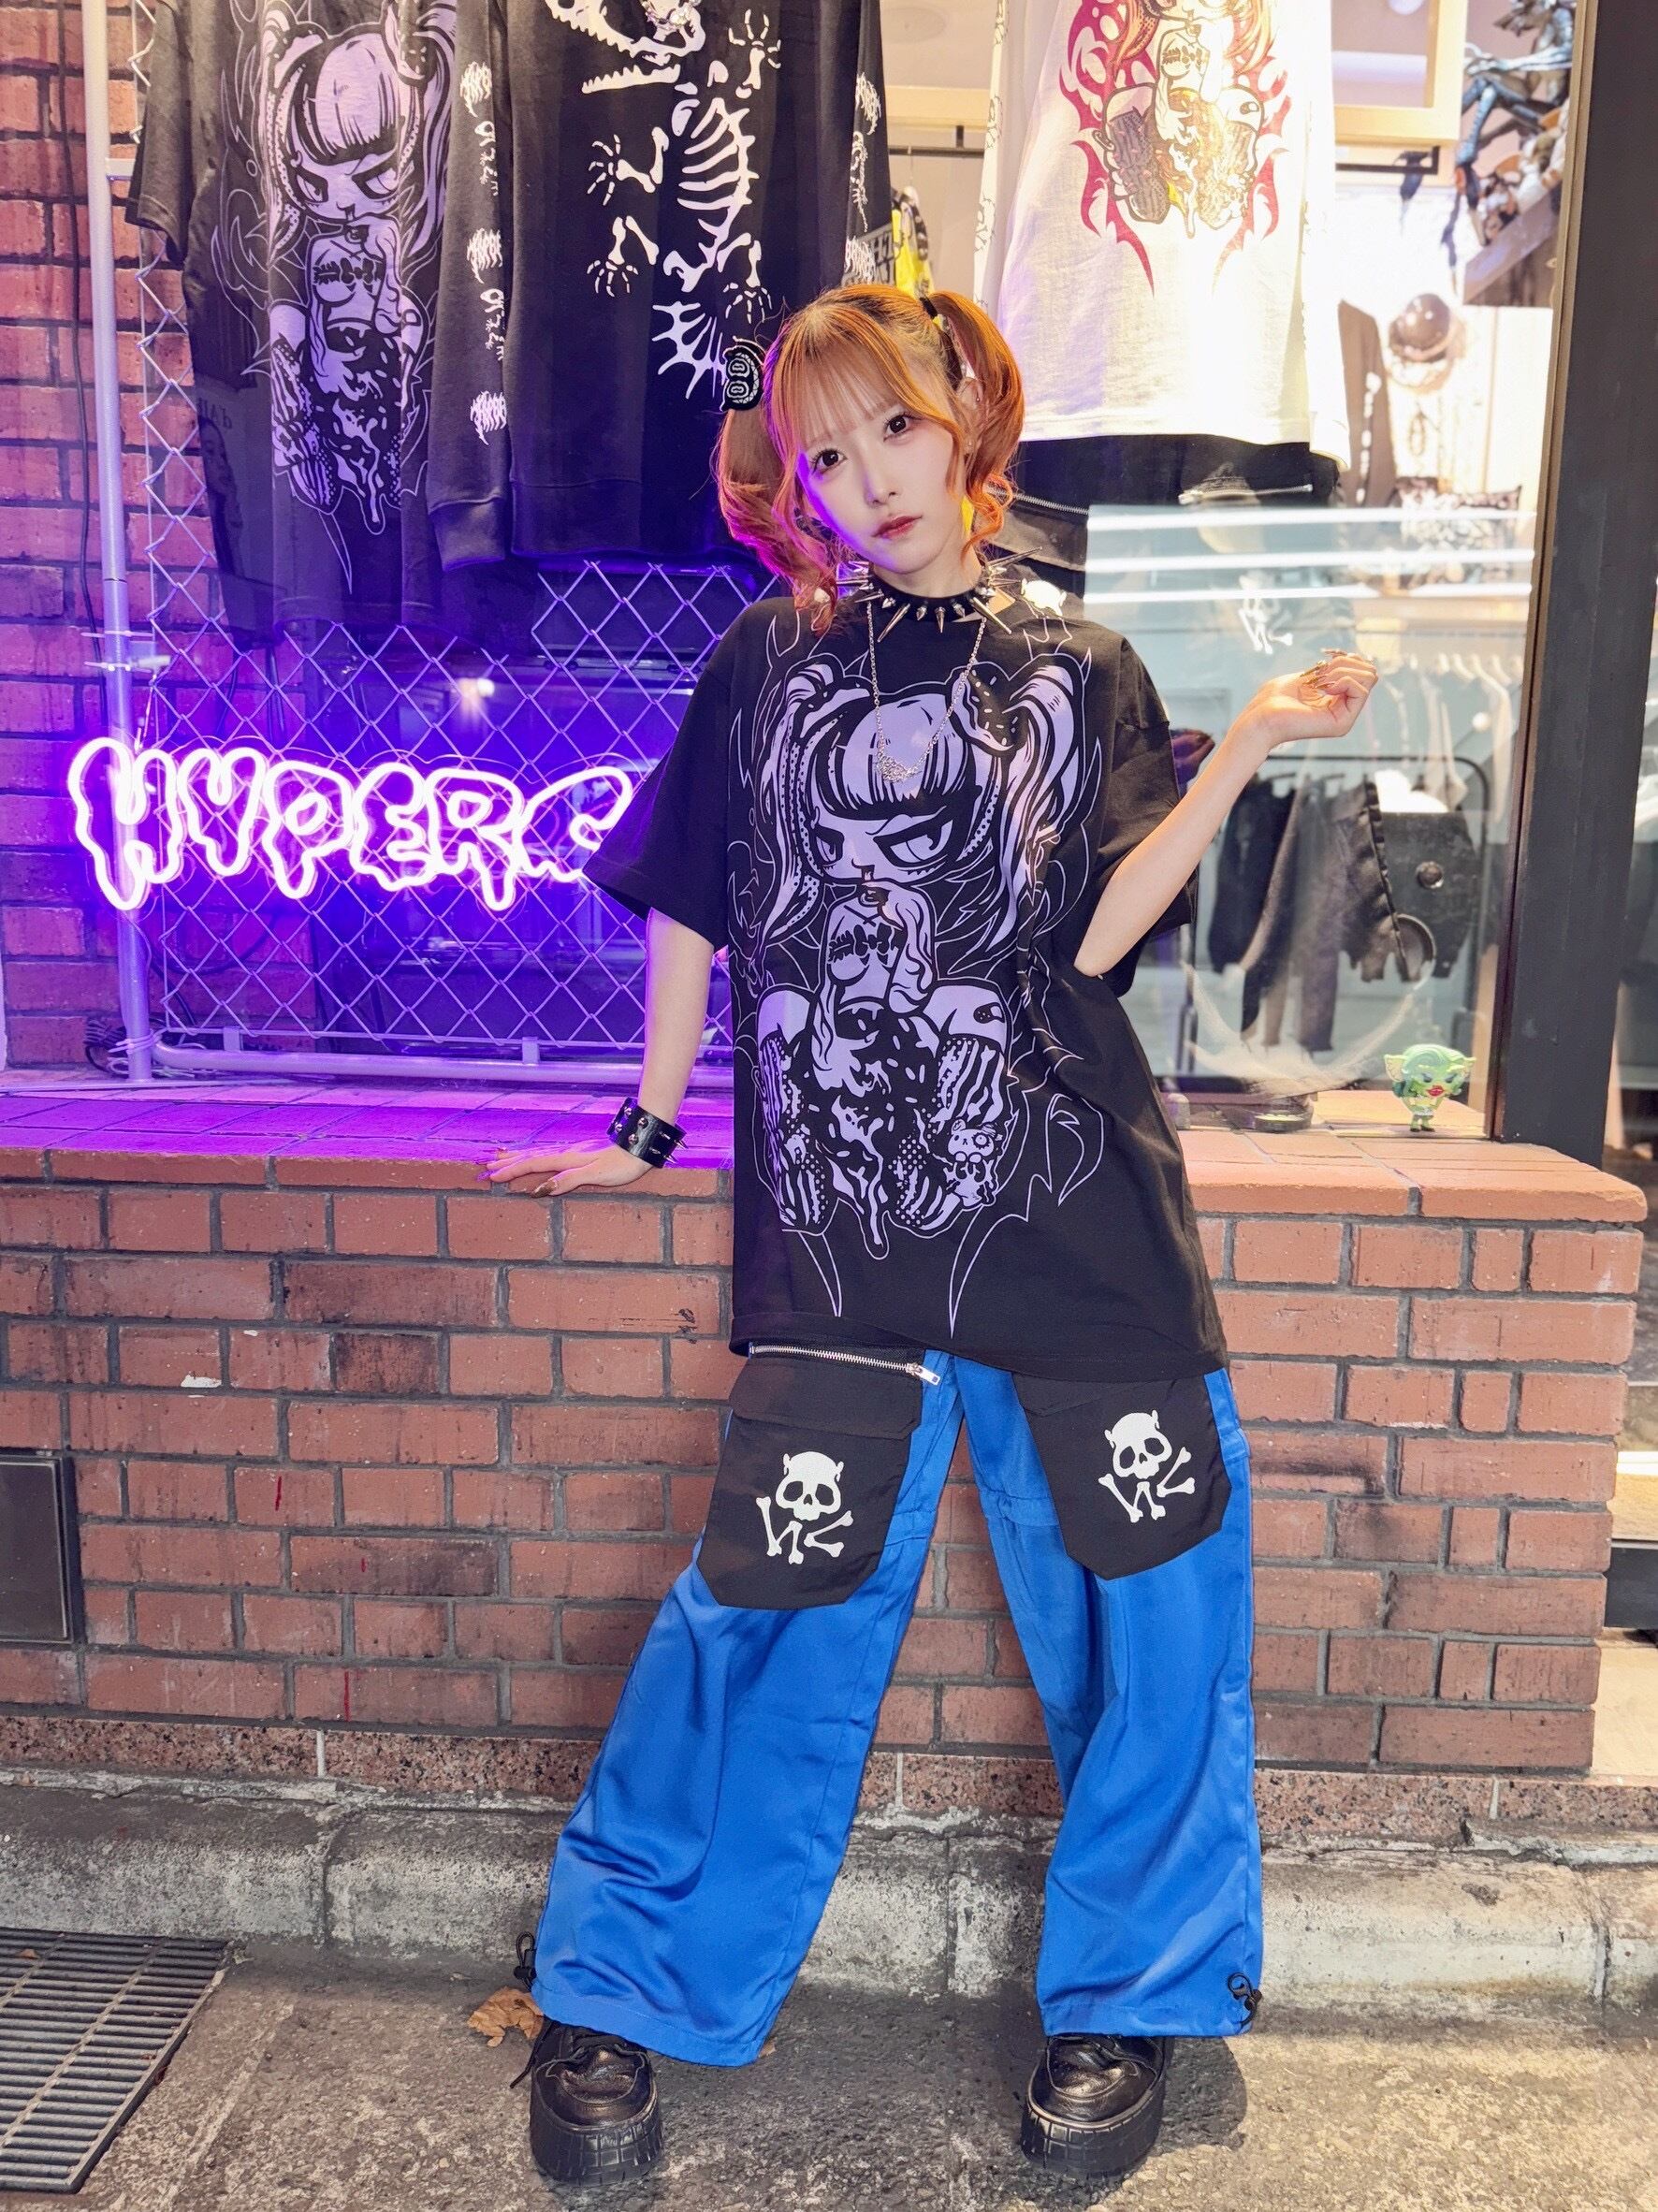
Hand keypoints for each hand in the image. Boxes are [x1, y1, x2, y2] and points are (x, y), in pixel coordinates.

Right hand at [481, 1139, 653, 1195]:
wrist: (641, 1147)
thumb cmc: (622, 1165)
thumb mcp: (597, 1175)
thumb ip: (569, 1180)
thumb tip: (541, 1189)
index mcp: (567, 1159)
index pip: (533, 1164)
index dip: (512, 1171)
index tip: (492, 1176)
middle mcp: (567, 1152)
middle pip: (531, 1156)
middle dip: (508, 1162)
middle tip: (486, 1166)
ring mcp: (573, 1151)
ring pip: (539, 1152)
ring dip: (518, 1156)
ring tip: (500, 1156)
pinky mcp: (580, 1151)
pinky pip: (549, 1152)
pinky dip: (535, 1153)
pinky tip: (535, 1154)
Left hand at [1230, 651, 1379, 757]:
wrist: (1261, 717)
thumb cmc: (1275, 698)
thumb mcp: (1308, 675)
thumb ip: (1331, 670)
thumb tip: (1354, 658)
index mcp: (1336, 699)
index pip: (1362, 671)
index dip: (1347, 658)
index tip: (1324, 662)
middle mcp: (1344, 709)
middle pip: (1370, 673)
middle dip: (1346, 663)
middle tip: (1322, 673)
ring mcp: (1345, 718)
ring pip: (1369, 679)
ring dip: (1343, 670)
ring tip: (1321, 681)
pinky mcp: (1342, 723)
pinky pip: (1360, 691)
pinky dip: (1343, 680)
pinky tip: (1324, 687)